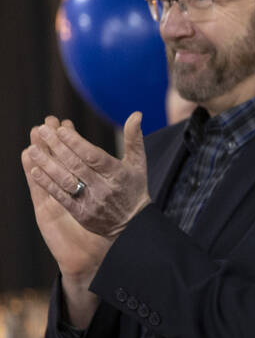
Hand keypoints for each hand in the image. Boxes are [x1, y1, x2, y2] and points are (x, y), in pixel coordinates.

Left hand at [23, 112, 150, 238]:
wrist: (134, 224)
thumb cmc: (134, 188)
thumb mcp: (138, 163)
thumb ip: (135, 139)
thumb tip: (136, 114)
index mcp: (118, 173)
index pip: (94, 156)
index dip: (77, 143)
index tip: (61, 129)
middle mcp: (104, 188)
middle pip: (77, 165)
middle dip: (57, 147)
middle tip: (42, 131)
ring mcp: (92, 202)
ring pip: (66, 180)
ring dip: (47, 164)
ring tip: (32, 149)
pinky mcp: (82, 214)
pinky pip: (61, 197)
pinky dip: (47, 184)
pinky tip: (35, 171)